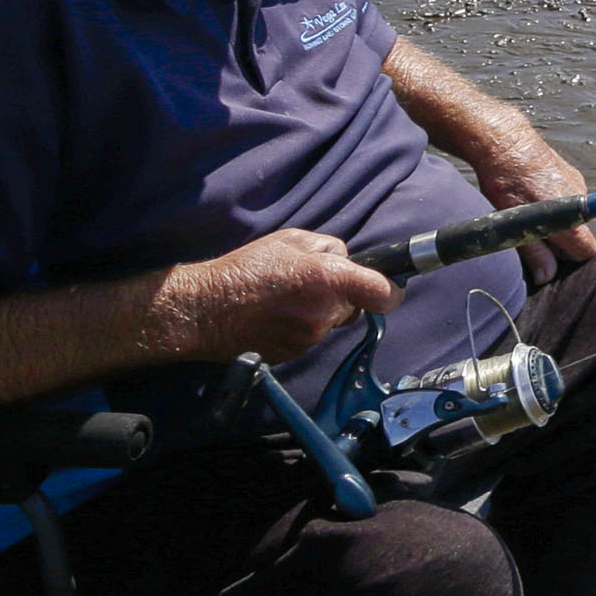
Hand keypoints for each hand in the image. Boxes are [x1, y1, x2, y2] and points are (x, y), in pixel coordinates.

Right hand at [165, 230, 397, 364]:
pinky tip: (277, 316)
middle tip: (311, 285)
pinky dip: (301, 328)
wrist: (205, 310)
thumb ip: (330, 248)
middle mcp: (325, 313)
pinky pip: (310, 338)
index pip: (384, 294)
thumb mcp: (292, 240)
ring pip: (331, 323)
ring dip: (320, 313)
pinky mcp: (293, 355)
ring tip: (287, 299)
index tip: (389, 290)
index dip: (391, 291)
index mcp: (330, 280)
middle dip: (342, 296)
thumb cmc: (246, 270)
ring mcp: (309, 338)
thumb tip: (349, 260)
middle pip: (356, 308)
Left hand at [471, 134, 594, 284]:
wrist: (505, 141)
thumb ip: (534, 250)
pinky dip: (556, 203)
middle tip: (531, 231)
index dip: (567, 257)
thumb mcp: (513, 221)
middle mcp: (580, 198)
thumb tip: (546, 276)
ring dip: (557, 220)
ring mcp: (578, 184)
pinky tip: (534, 196)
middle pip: (580, 234)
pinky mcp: (572, 174)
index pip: (585, 250)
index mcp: (569, 214)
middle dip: (559, 239)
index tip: (548, 255)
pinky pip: (570, 199)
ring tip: (529, 210)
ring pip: (573, 216)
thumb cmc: (506, 180)